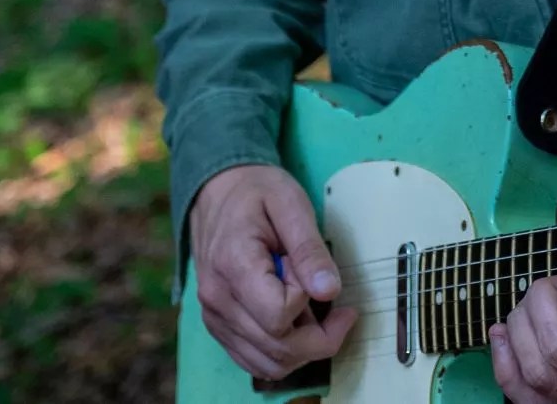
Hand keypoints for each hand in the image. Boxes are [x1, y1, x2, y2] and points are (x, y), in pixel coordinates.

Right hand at [188, 163, 359, 381]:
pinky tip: (296, 321)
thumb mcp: (291, 204)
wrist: (218, 193)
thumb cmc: (256, 192)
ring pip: (269, 363)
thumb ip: (310, 249)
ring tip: (314, 311)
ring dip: (304, 347)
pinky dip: (284, 350)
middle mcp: (218, 300)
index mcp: (234, 266)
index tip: (314, 273)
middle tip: (341, 309)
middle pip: (278, 349)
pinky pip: (255, 360)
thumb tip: (329, 291)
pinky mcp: (219, 326)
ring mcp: (215, 317)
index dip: (307, 301)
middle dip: (321, 337)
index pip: (278, 316)